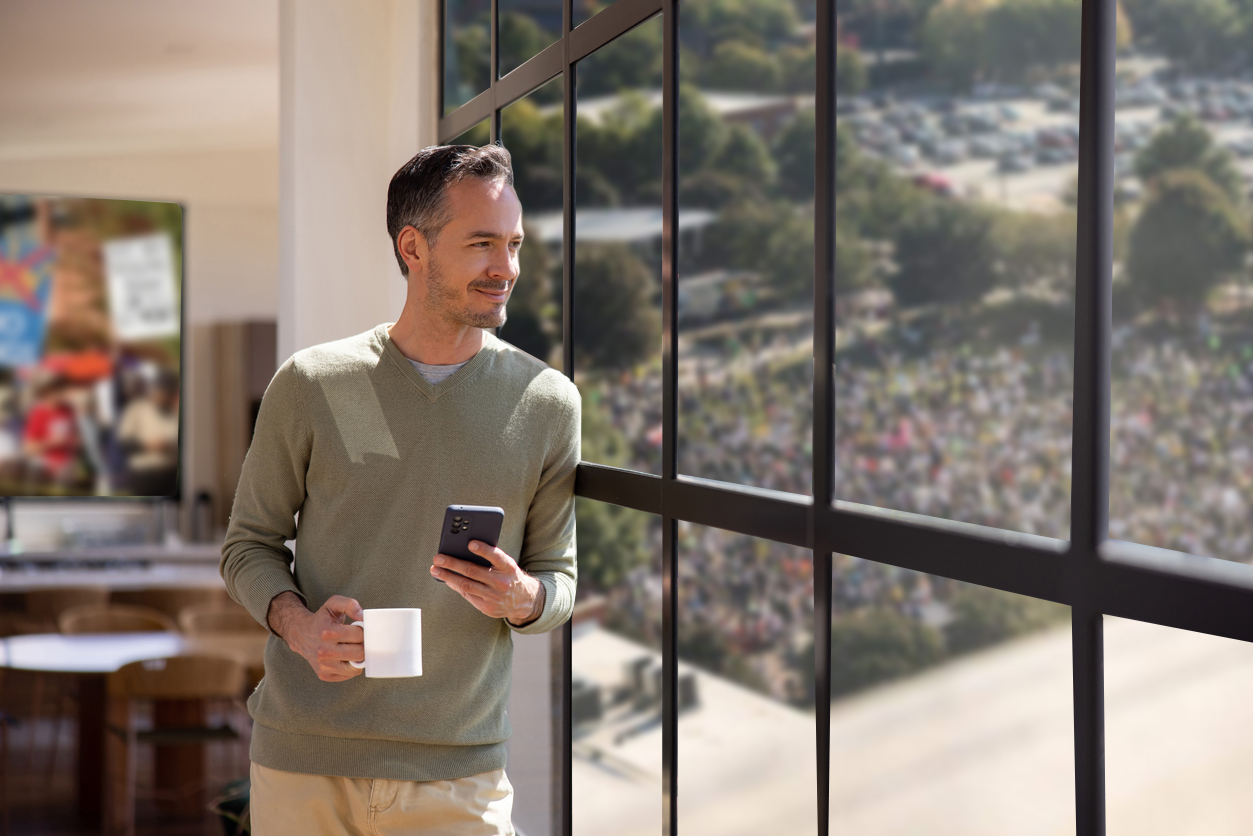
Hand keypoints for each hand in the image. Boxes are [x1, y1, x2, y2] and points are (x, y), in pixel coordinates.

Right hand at [266, 591, 364, 680]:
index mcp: (327, 632)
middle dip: (363, 645)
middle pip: (360, 653)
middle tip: (358, 640)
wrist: (301, 634)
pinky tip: (345, 657)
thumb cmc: (322, 619)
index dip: (363, 631)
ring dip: (358, 657)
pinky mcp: (324, 675)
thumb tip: (362, 616)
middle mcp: (324, 651)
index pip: (359, 635)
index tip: (359, 629)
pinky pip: (349, 675)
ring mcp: (323, 665)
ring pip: (356, 667)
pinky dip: (351, 666)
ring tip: (352, 648)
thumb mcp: (333, 604)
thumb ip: (349, 605)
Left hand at [431, 541, 545, 624]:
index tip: (470, 543)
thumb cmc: (508, 575)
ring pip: (466, 585)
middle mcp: (502, 582)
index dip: (483, 550)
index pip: (496, 556)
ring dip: (448, 576)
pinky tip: (447, 579)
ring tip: (435, 569)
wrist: (524, 600)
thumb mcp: (506, 565)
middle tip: (438, 557)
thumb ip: (490, 558)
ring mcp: (494, 597)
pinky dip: (456, 585)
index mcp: (509, 567)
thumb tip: (463, 551)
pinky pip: (468, 595)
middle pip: (474, 571)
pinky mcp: (488, 608)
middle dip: (453, 564)